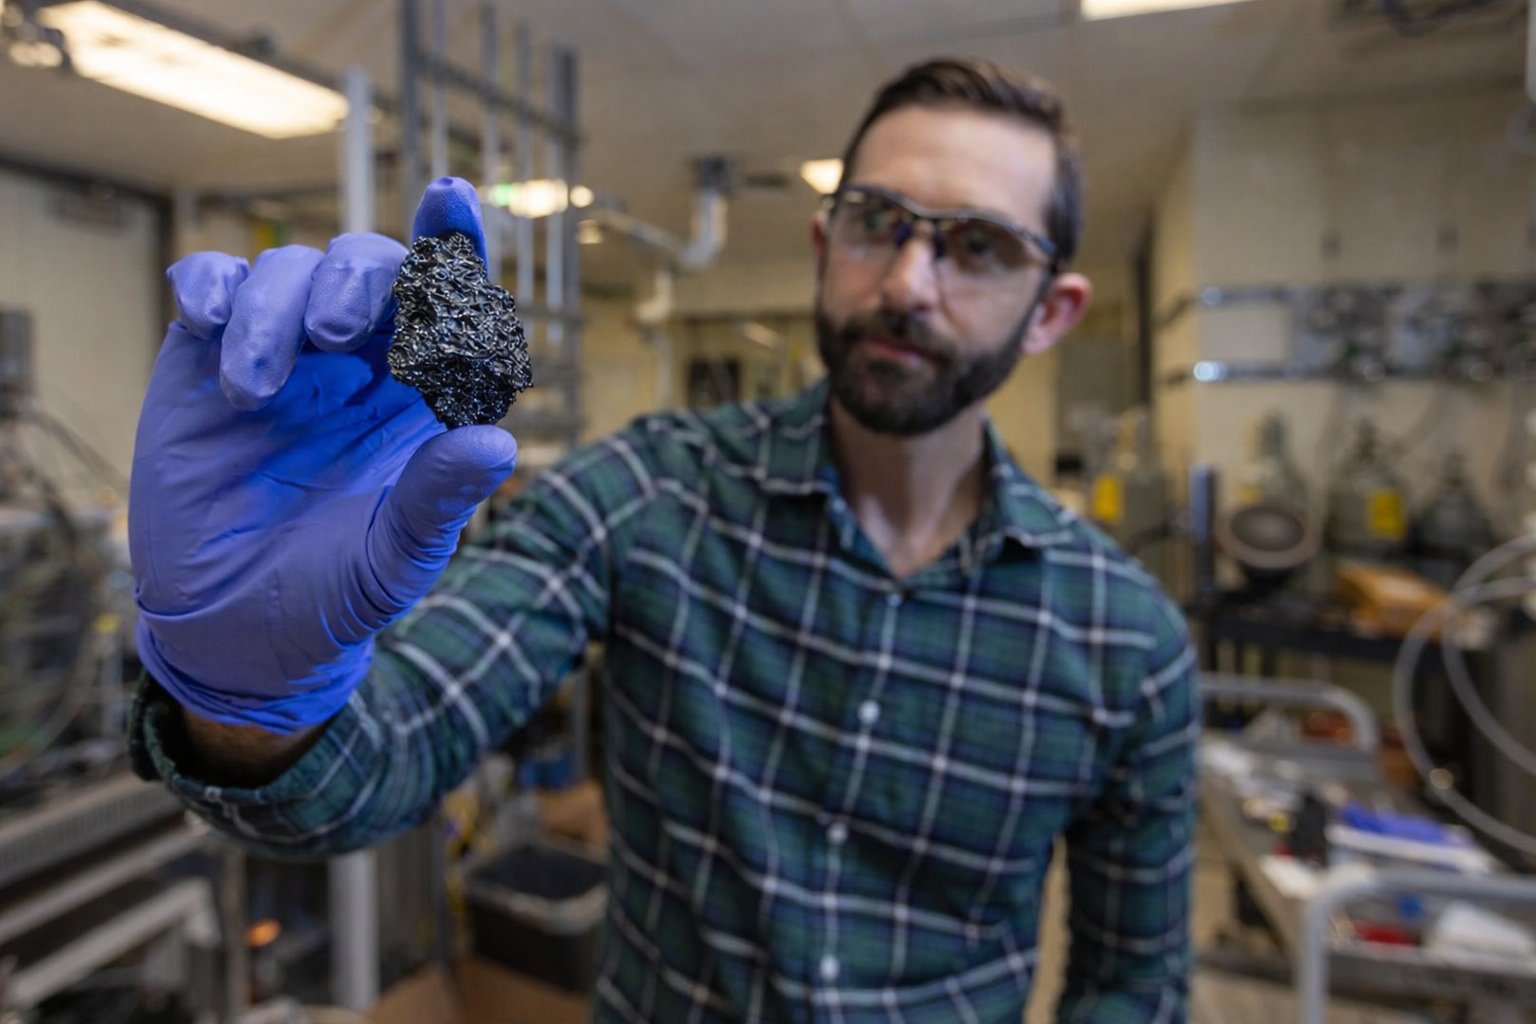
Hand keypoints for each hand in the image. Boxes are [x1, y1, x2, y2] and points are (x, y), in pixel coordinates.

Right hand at [130, 178, 516, 732]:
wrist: (236, 632)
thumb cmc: (337, 593)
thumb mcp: (395, 557)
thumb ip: (438, 499)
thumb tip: (494, 444)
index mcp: (425, 394)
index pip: (452, 304)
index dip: (454, 244)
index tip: (449, 198)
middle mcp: (363, 362)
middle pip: (372, 266)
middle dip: (356, 279)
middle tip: (334, 337)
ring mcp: (286, 353)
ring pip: (290, 268)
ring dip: (275, 311)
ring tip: (256, 394)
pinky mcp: (208, 358)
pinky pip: (213, 285)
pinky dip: (211, 285)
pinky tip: (204, 319)